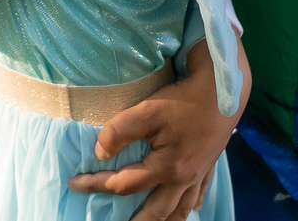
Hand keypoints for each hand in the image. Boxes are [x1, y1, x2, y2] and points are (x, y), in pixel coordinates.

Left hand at [67, 32, 250, 220]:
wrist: (223, 90)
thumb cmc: (183, 100)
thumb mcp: (148, 110)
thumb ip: (120, 131)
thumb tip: (100, 152)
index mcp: (166, 168)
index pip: (124, 184)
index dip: (96, 185)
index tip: (75, 184)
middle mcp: (183, 178)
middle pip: (156, 212)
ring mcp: (199, 174)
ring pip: (180, 210)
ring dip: (163, 220)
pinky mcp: (209, 165)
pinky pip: (199, 195)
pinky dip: (190, 206)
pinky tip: (188, 207)